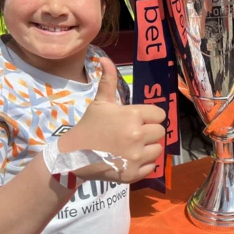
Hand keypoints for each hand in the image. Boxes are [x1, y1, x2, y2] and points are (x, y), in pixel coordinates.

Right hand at [58, 57, 165, 183]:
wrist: (74, 156)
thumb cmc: (89, 127)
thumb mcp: (99, 103)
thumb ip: (108, 81)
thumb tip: (105, 59)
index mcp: (131, 116)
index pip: (159, 115)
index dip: (150, 117)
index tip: (138, 120)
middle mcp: (137, 135)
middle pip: (160, 132)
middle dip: (149, 132)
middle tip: (132, 135)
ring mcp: (136, 156)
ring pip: (157, 149)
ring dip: (147, 149)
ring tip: (130, 148)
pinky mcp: (134, 173)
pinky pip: (151, 166)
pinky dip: (143, 165)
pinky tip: (128, 160)